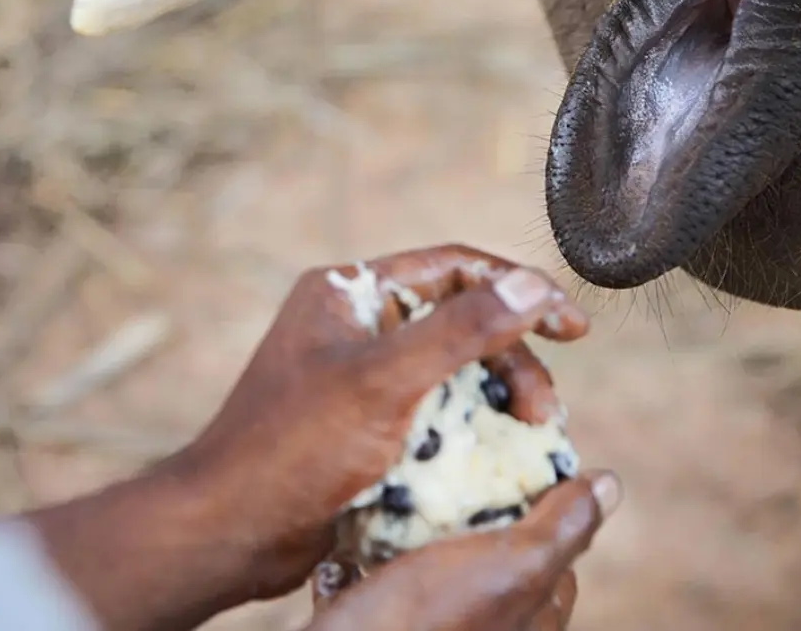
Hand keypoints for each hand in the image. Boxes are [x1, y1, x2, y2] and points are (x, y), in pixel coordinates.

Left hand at [174, 243, 591, 601]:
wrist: (229, 531)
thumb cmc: (294, 448)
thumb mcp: (386, 380)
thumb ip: (463, 329)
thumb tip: (533, 285)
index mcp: (351, 291)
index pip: (455, 269)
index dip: (519, 290)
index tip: (571, 326)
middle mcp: (357, 323)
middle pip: (460, 322)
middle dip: (511, 360)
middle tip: (545, 409)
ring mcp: (361, 373)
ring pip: (452, 369)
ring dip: (496, 397)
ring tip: (530, 435)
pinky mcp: (366, 421)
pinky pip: (434, 408)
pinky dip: (470, 424)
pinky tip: (498, 451)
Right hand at [303, 470, 620, 630]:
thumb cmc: (429, 623)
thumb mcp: (511, 567)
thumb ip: (562, 528)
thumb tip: (612, 483)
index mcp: (530, 615)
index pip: (553, 538)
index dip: (537, 490)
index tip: (508, 447)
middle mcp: (488, 623)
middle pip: (490, 541)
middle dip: (471, 500)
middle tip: (449, 455)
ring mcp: (433, 623)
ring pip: (433, 553)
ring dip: (416, 519)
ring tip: (401, 482)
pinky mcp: (381, 618)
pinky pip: (381, 570)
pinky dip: (368, 548)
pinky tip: (359, 530)